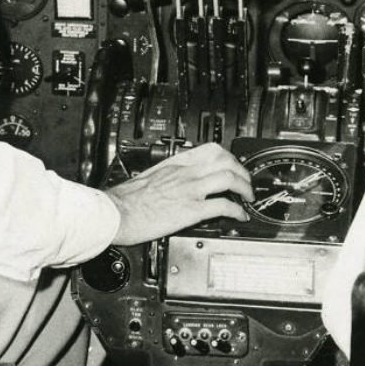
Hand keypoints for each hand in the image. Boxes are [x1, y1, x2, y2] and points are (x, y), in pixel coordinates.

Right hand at [105, 143, 253, 247]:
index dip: (229, 157)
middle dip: (242, 171)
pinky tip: (239, 216)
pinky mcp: (190, 210)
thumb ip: (169, 175)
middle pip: (225, 161)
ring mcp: (189, 190)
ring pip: (229, 179)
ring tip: (248, 198)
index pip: (210, 149)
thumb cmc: (127, 199)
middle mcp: (185, 173)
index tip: (234, 166)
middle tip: (246, 183)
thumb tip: (178, 181)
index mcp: (175, 163)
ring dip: (245, 188)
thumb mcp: (151, 176)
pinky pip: (223, 206)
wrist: (116, 212)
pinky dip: (237, 211)